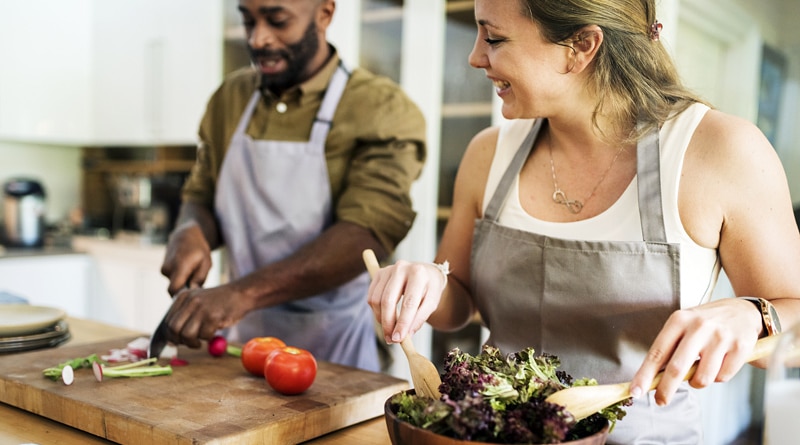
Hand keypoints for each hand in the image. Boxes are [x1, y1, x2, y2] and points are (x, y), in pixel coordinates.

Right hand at [160, 222, 212, 294]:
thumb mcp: (206, 262)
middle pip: (174, 290)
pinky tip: (188, 273)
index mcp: (179, 266)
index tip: (192, 297)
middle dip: (185, 291)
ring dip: (183, 284)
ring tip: (193, 275)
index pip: (173, 290)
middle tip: (198, 285)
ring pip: (174, 285)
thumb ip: (199, 278)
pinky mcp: (163, 270)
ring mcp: (164, 269)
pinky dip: (180, 279)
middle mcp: (168, 269)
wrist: (185, 235)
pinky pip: (172, 280)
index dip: (181, 297)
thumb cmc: (199, 249)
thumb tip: (192, 291)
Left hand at [163, 285, 250, 347]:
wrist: (240, 294)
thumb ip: (184, 317)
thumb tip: (171, 341)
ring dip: (193, 343)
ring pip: (187, 335)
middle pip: (174, 329)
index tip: (178, 341)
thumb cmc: (218, 302)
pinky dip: (208, 338)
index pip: (168, 321)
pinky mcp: (213, 317)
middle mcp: (190, 301)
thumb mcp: (198, 302)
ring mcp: (202, 309)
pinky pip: (204, 335)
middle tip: (190, 343)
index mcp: (183, 297)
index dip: (171, 335)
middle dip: (180, 341)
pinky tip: (212, 332)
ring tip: (200, 341)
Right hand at [367, 260, 446, 343]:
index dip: (402, 323)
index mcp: (418, 274)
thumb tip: (406, 335)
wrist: (426, 272)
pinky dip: (376, 311)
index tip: (399, 339)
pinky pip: (371, 296)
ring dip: (380, 319)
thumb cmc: (430, 289)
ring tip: (389, 329)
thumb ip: (419, 318)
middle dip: (388, 323)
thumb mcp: (432, 303)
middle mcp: (401, 268)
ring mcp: (388, 269)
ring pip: (376, 300)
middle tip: (391, 339)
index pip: (408, 302)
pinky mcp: (379, 273)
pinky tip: (385, 317)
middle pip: (388, 300)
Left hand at [629, 298, 760, 405]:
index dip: (645, 375)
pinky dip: (718, 377)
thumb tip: (651, 379)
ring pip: (702, 378)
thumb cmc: (706, 324)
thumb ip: (669, 349)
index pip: (657, 352)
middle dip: (665, 390)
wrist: (744, 311)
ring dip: (697, 383)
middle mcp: (699, 326)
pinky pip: (723, 377)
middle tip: (660, 401)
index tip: (635, 391)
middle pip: (676, 368)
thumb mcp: (684, 326)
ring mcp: (721, 337)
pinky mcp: (740, 347)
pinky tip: (720, 364)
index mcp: (679, 320)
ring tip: (701, 371)